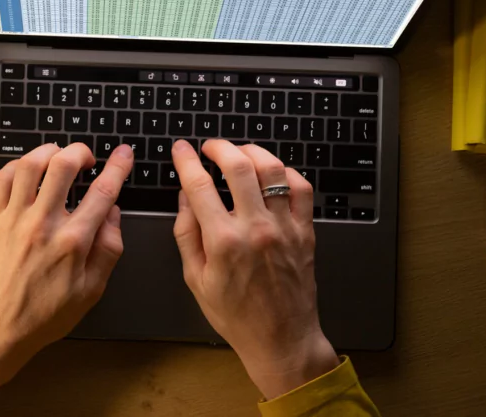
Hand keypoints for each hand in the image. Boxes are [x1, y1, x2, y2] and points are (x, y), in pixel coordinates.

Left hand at [0, 143, 133, 393]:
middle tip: (86, 157)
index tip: (123, 154)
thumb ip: (108, 249)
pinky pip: (2, 178)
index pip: (102, 192)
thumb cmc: (45, 315)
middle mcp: (42, 224)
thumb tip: (113, 213)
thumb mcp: (91, 291)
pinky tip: (28, 170)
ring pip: (29, 164)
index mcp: (72, 243)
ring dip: (48, 152)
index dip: (118, 167)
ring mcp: (13, 219)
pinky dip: (17, 165)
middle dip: (80, 151)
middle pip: (63, 165)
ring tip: (58, 157)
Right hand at [171, 139, 338, 399]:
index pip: (200, 186)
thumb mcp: (195, 278)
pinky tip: (272, 174)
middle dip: (220, 147)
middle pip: (238, 167)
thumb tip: (184, 197)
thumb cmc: (235, 315)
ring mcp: (284, 228)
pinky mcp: (305, 232)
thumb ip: (186, 233)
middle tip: (209, 146)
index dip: (186, 160)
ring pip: (273, 170)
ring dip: (253, 152)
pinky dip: (286, 172)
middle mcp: (255, 229)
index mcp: (222, 242)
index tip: (181, 150)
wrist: (281, 339)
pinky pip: (301, 188)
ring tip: (239, 153)